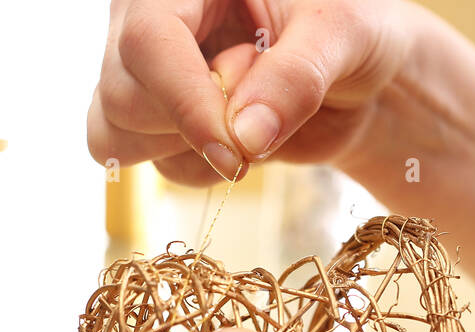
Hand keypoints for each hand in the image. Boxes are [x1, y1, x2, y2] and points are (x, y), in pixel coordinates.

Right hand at [88, 0, 416, 184]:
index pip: (148, 40)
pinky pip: (153, 167)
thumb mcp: (343, 35)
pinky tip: (240, 141)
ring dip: (189, 150)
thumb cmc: (351, 32)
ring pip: (117, 135)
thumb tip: (245, 137)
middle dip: (194, 127)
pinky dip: (201, 169)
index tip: (234, 149)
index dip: (184, 100)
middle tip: (264, 116)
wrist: (357, 77)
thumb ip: (298, 77)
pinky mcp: (153, 124)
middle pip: (123, 96)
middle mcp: (147, 20)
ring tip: (251, 121)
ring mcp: (143, 75)